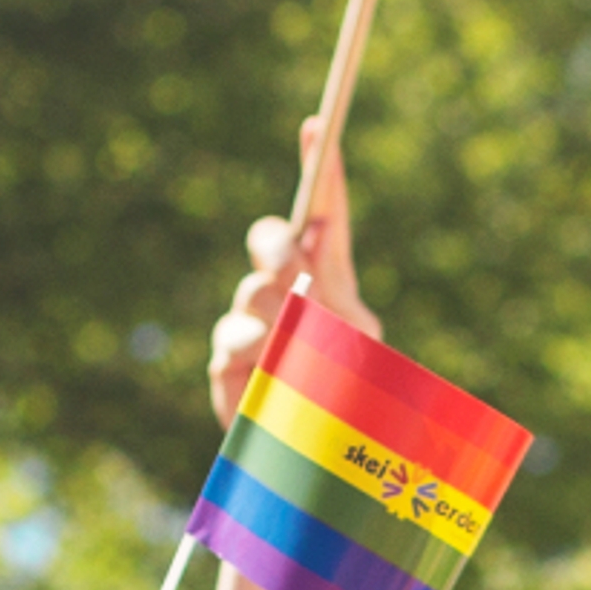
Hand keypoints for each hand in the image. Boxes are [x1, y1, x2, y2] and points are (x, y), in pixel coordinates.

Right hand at [208, 121, 380, 431]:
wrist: (325, 464)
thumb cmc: (353, 400)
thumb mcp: (361, 344)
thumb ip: (335, 299)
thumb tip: (301, 261)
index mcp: (328, 281)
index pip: (322, 214)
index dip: (319, 167)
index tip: (317, 126)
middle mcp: (286, 295)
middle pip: (269, 241)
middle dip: (277, 244)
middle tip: (294, 268)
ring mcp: (254, 328)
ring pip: (248, 293)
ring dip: (271, 312)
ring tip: (290, 336)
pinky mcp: (229, 369)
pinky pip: (231, 346)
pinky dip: (252, 353)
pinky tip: (268, 367)